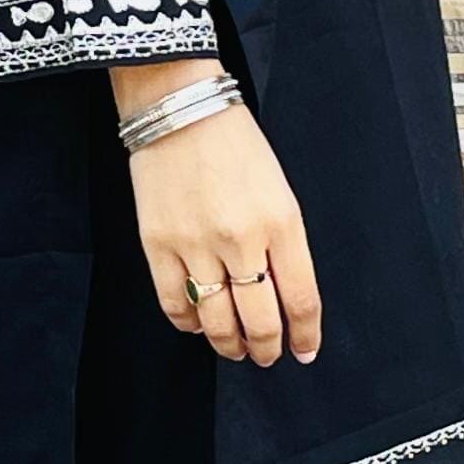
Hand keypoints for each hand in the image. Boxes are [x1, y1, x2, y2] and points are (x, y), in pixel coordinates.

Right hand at [108, 65, 320, 366]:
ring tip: (235, 348)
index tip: (305, 351)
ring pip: (217, 321)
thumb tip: (282, 294)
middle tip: (267, 355)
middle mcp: (241, 240)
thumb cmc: (236, 145)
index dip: (304, 335)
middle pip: (259, 320)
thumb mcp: (280, 191)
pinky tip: (197, 324)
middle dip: (267, 347)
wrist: (180, 108)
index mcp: (281, 223)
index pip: (300, 299)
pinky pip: (175, 303)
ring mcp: (196, 245)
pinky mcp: (158, 244)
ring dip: (229, 344)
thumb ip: (284, 243)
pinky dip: (189, 323)